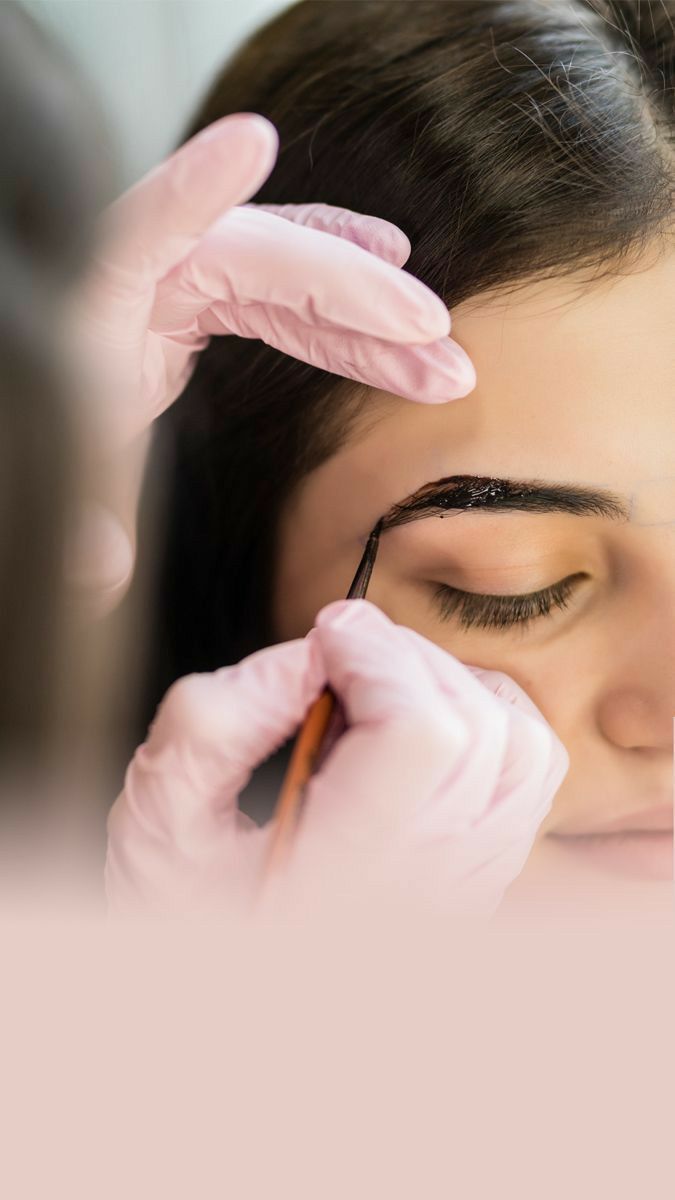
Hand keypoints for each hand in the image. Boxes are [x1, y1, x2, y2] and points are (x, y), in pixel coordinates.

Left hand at [67, 114, 474, 612]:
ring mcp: (172, 284)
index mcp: (92, 308)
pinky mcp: (194, 304)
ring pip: (286, 278)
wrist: (24, 418)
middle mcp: (138, 278)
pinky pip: (280, 296)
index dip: (193, 189)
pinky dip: (340, 312)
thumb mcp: (54, 479)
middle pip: (252, 255)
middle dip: (349, 290)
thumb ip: (78, 521)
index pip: (137, 234)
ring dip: (369, 319)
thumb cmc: (34, 437)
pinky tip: (395, 320)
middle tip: (432, 332)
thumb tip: (99, 571)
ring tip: (441, 360)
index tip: (252, 142)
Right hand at [105, 601, 568, 918]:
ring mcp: (465, 886)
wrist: (220, 978)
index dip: (376, 657)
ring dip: (454, 684)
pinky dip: (489, 719)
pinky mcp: (481, 877)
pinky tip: (422, 722)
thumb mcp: (160, 812)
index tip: (325, 641)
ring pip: (520, 744)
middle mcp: (423, 888)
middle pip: (473, 726)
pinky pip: (531, 775)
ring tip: (382, 687)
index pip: (420, 735)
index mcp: (339, 878)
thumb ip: (213, 721)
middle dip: (405, 658)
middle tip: (340, 658)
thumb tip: (314, 656)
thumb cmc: (188, 902)